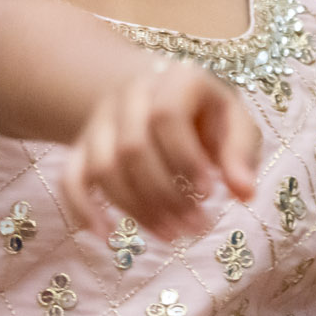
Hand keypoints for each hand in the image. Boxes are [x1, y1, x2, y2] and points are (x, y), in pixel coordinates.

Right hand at [60, 61, 260, 240]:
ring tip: (171, 235)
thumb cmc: (206, 115)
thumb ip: (241, 153)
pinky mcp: (82, 145)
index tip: (209, 192)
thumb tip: (244, 193)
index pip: (166, 114)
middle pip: (132, 147)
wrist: (159, 93)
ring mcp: (102, 119)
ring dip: (136, 209)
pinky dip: (82, 207)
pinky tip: (105, 234)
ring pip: (103, 167)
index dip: (185, 157)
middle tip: (196, 227)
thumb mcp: (235, 122)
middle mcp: (132, 94)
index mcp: (175, 79)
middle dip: (165, 196)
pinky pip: (71, 177)